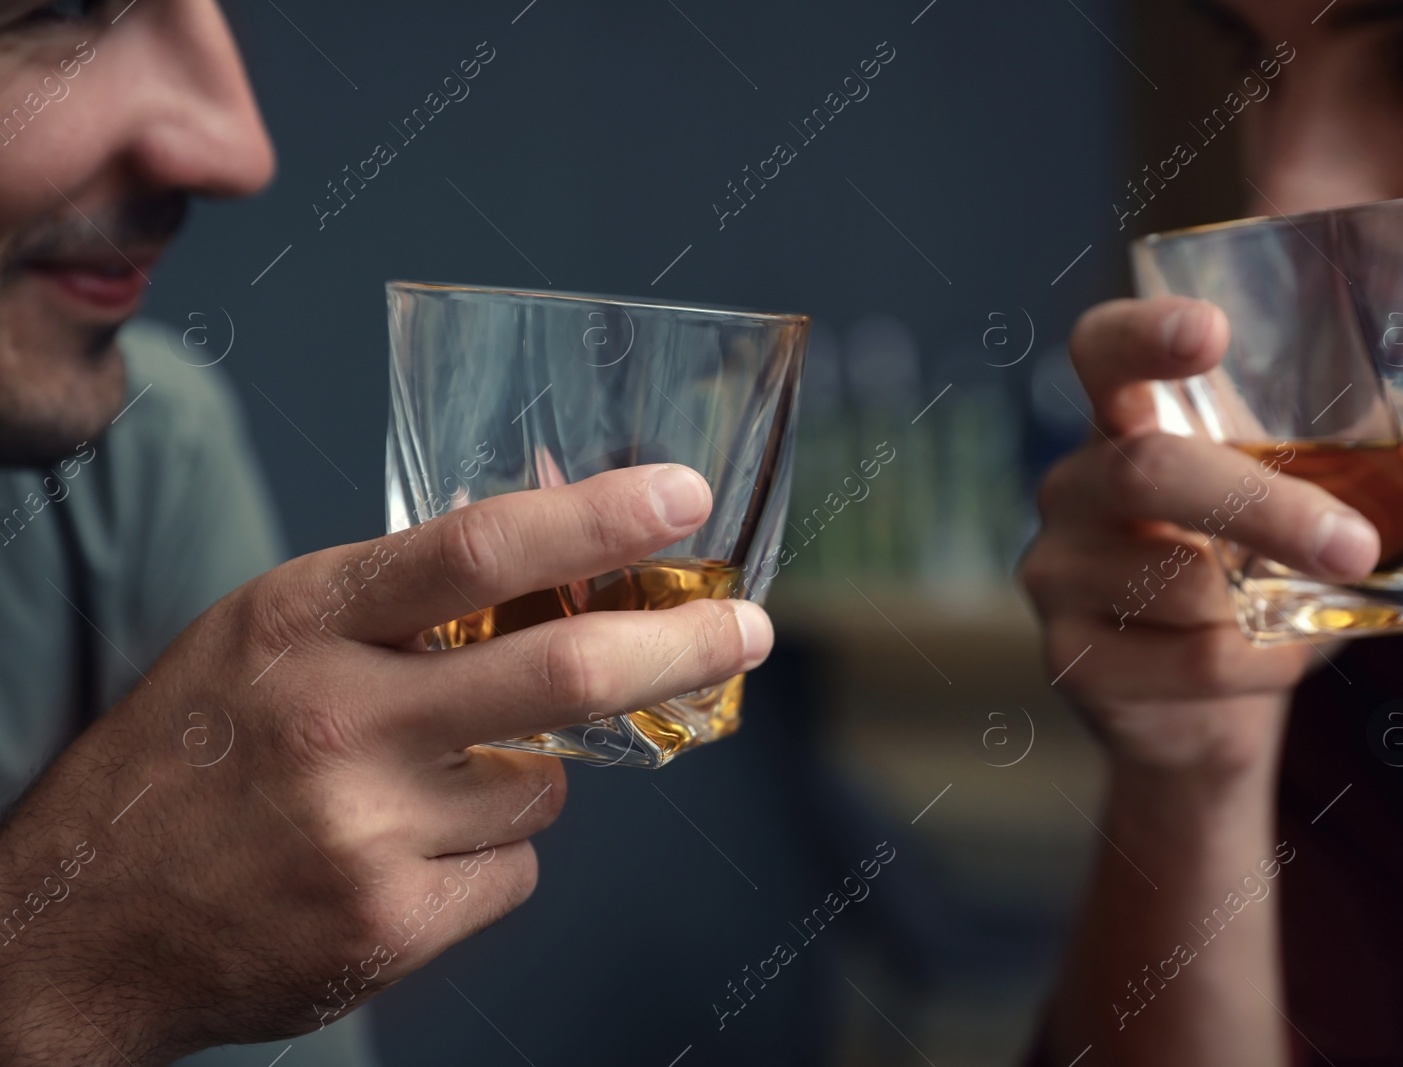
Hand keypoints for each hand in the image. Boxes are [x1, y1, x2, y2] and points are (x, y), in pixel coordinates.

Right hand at [0, 463, 770, 1065]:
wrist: (80, 921)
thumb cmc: (195, 752)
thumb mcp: (270, 635)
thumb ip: (397, 602)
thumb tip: (559, 561)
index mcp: (306, 621)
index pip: (479, 548)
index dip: (599, 517)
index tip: (682, 497)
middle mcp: (341, 719)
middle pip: (565, 671)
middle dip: (681, 646)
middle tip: (747, 630)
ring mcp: (369, 831)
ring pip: (546, 780)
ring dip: (527, 771)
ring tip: (428, 783)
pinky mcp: (392, 923)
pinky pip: (516, 865)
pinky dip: (491, 851)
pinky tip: (405, 853)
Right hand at [1021, 297, 1402, 775]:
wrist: (1205, 711)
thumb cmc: (1269, 581)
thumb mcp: (1339, 509)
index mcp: (1134, 422)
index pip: (1103, 350)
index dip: (1144, 333)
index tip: (1213, 328)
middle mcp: (1077, 484)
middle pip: (1145, 471)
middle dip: (1262, 506)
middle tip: (1358, 546)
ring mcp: (1057, 570)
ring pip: (1176, 580)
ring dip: (1272, 606)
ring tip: (1308, 613)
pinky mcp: (1070, 654)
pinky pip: (1183, 659)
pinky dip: (1254, 668)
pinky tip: (1268, 661)